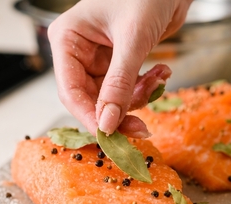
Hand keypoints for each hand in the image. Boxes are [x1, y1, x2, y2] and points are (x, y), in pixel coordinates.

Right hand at [48, 0, 191, 136]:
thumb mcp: (133, 38)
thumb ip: (119, 83)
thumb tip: (107, 123)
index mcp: (68, 39)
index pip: (70, 91)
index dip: (89, 117)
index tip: (109, 136)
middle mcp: (80, 52)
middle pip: (91, 100)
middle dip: (118, 112)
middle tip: (142, 126)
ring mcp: (100, 59)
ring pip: (113, 99)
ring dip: (138, 97)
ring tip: (159, 78)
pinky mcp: (120, 63)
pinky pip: (128, 89)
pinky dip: (146, 87)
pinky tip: (162, 71)